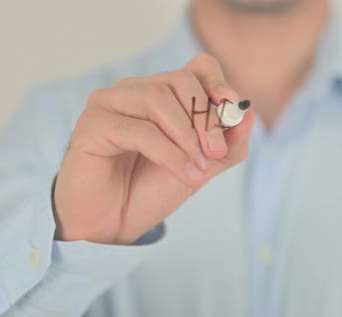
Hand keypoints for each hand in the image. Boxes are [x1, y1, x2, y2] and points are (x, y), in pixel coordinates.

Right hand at [53, 54, 254, 244]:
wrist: (114, 223)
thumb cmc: (152, 189)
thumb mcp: (203, 166)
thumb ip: (228, 144)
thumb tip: (248, 115)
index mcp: (163, 94)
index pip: (197, 68)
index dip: (218, 84)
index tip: (232, 110)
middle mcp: (135, 90)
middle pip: (181, 79)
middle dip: (206, 116)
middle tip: (216, 152)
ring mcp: (110, 103)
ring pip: (158, 98)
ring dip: (187, 136)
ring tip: (199, 168)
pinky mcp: (93, 124)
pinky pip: (140, 129)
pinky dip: (169, 153)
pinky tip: (185, 173)